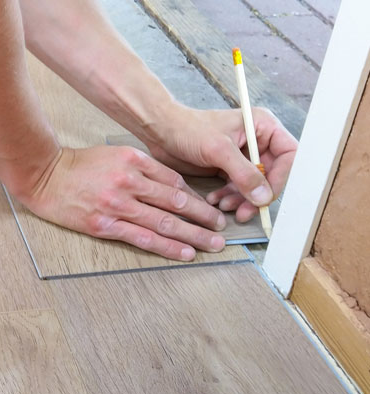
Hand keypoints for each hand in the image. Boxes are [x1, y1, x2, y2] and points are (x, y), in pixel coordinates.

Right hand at [19, 146, 226, 260]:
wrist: (44, 176)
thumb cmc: (78, 165)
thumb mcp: (114, 154)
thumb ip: (142, 167)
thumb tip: (173, 187)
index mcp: (133, 161)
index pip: (174, 181)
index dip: (196, 197)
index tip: (209, 208)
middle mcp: (128, 182)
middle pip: (175, 202)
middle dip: (203, 217)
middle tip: (221, 228)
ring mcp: (117, 205)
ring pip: (164, 222)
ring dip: (193, 235)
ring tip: (212, 244)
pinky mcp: (104, 225)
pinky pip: (143, 238)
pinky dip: (167, 247)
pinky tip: (184, 252)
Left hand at [140, 107, 296, 221]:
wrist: (161, 131)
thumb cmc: (188, 129)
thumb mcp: (219, 150)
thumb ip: (244, 173)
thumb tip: (264, 197)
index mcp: (263, 126)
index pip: (288, 155)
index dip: (281, 177)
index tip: (266, 196)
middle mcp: (257, 141)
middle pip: (272, 175)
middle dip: (257, 195)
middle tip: (244, 211)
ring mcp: (243, 156)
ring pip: (254, 185)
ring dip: (241, 199)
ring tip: (223, 206)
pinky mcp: (228, 167)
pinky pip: (237, 188)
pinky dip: (229, 197)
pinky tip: (215, 200)